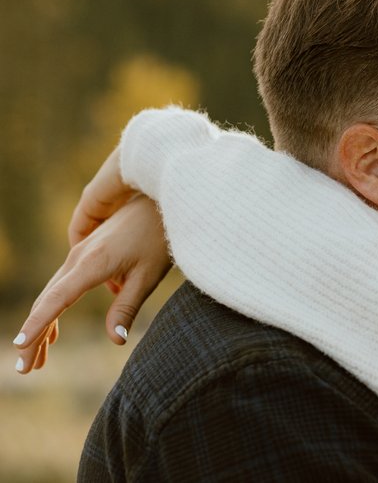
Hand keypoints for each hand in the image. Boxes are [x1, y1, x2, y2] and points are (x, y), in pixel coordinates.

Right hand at [12, 195, 171, 373]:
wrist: (161, 203)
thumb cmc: (158, 239)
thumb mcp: (148, 276)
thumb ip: (127, 307)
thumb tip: (114, 340)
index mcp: (91, 264)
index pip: (56, 300)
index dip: (37, 324)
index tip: (20, 346)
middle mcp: (78, 258)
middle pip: (47, 301)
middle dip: (34, 335)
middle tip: (25, 369)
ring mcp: (80, 254)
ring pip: (52, 293)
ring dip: (42, 325)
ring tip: (37, 359)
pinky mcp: (87, 253)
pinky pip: (63, 285)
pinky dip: (54, 309)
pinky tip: (54, 331)